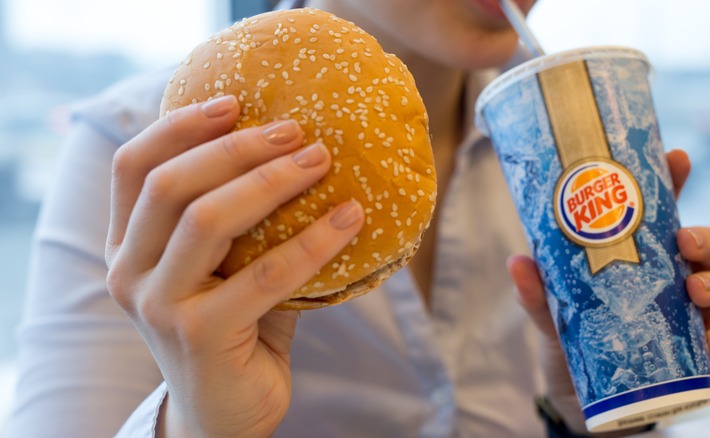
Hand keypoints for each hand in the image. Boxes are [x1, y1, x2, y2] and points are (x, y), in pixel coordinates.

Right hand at [105, 95, 364, 436]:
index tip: (233, 102)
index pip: (132, 167)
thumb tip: (300, 149)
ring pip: (207, 219)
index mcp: (126, 246)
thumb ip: (239, 218)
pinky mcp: (199, 335)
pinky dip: (314, 240)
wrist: (227, 412)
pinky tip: (351, 218)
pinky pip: (265, 274)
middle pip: (170, 185)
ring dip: (270, 181)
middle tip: (296, 131)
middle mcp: (127, 273)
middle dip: (236, 148)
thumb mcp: (225, 266)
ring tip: (321, 160)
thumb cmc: (235, 328)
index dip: (178, 126)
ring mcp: (157, 306)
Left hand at [507, 149, 709, 432]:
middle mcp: (669, 277)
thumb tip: (518, 262)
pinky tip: (709, 342)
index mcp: (639, 254)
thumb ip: (536, 290)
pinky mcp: (693, 352)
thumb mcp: (549, 311)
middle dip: (704, 237)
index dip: (674, 180)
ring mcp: (686, 313)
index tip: (677, 159)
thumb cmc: (572, 336)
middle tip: (685, 242)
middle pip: (705, 244)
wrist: (579, 394)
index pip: (663, 209)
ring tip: (694, 290)